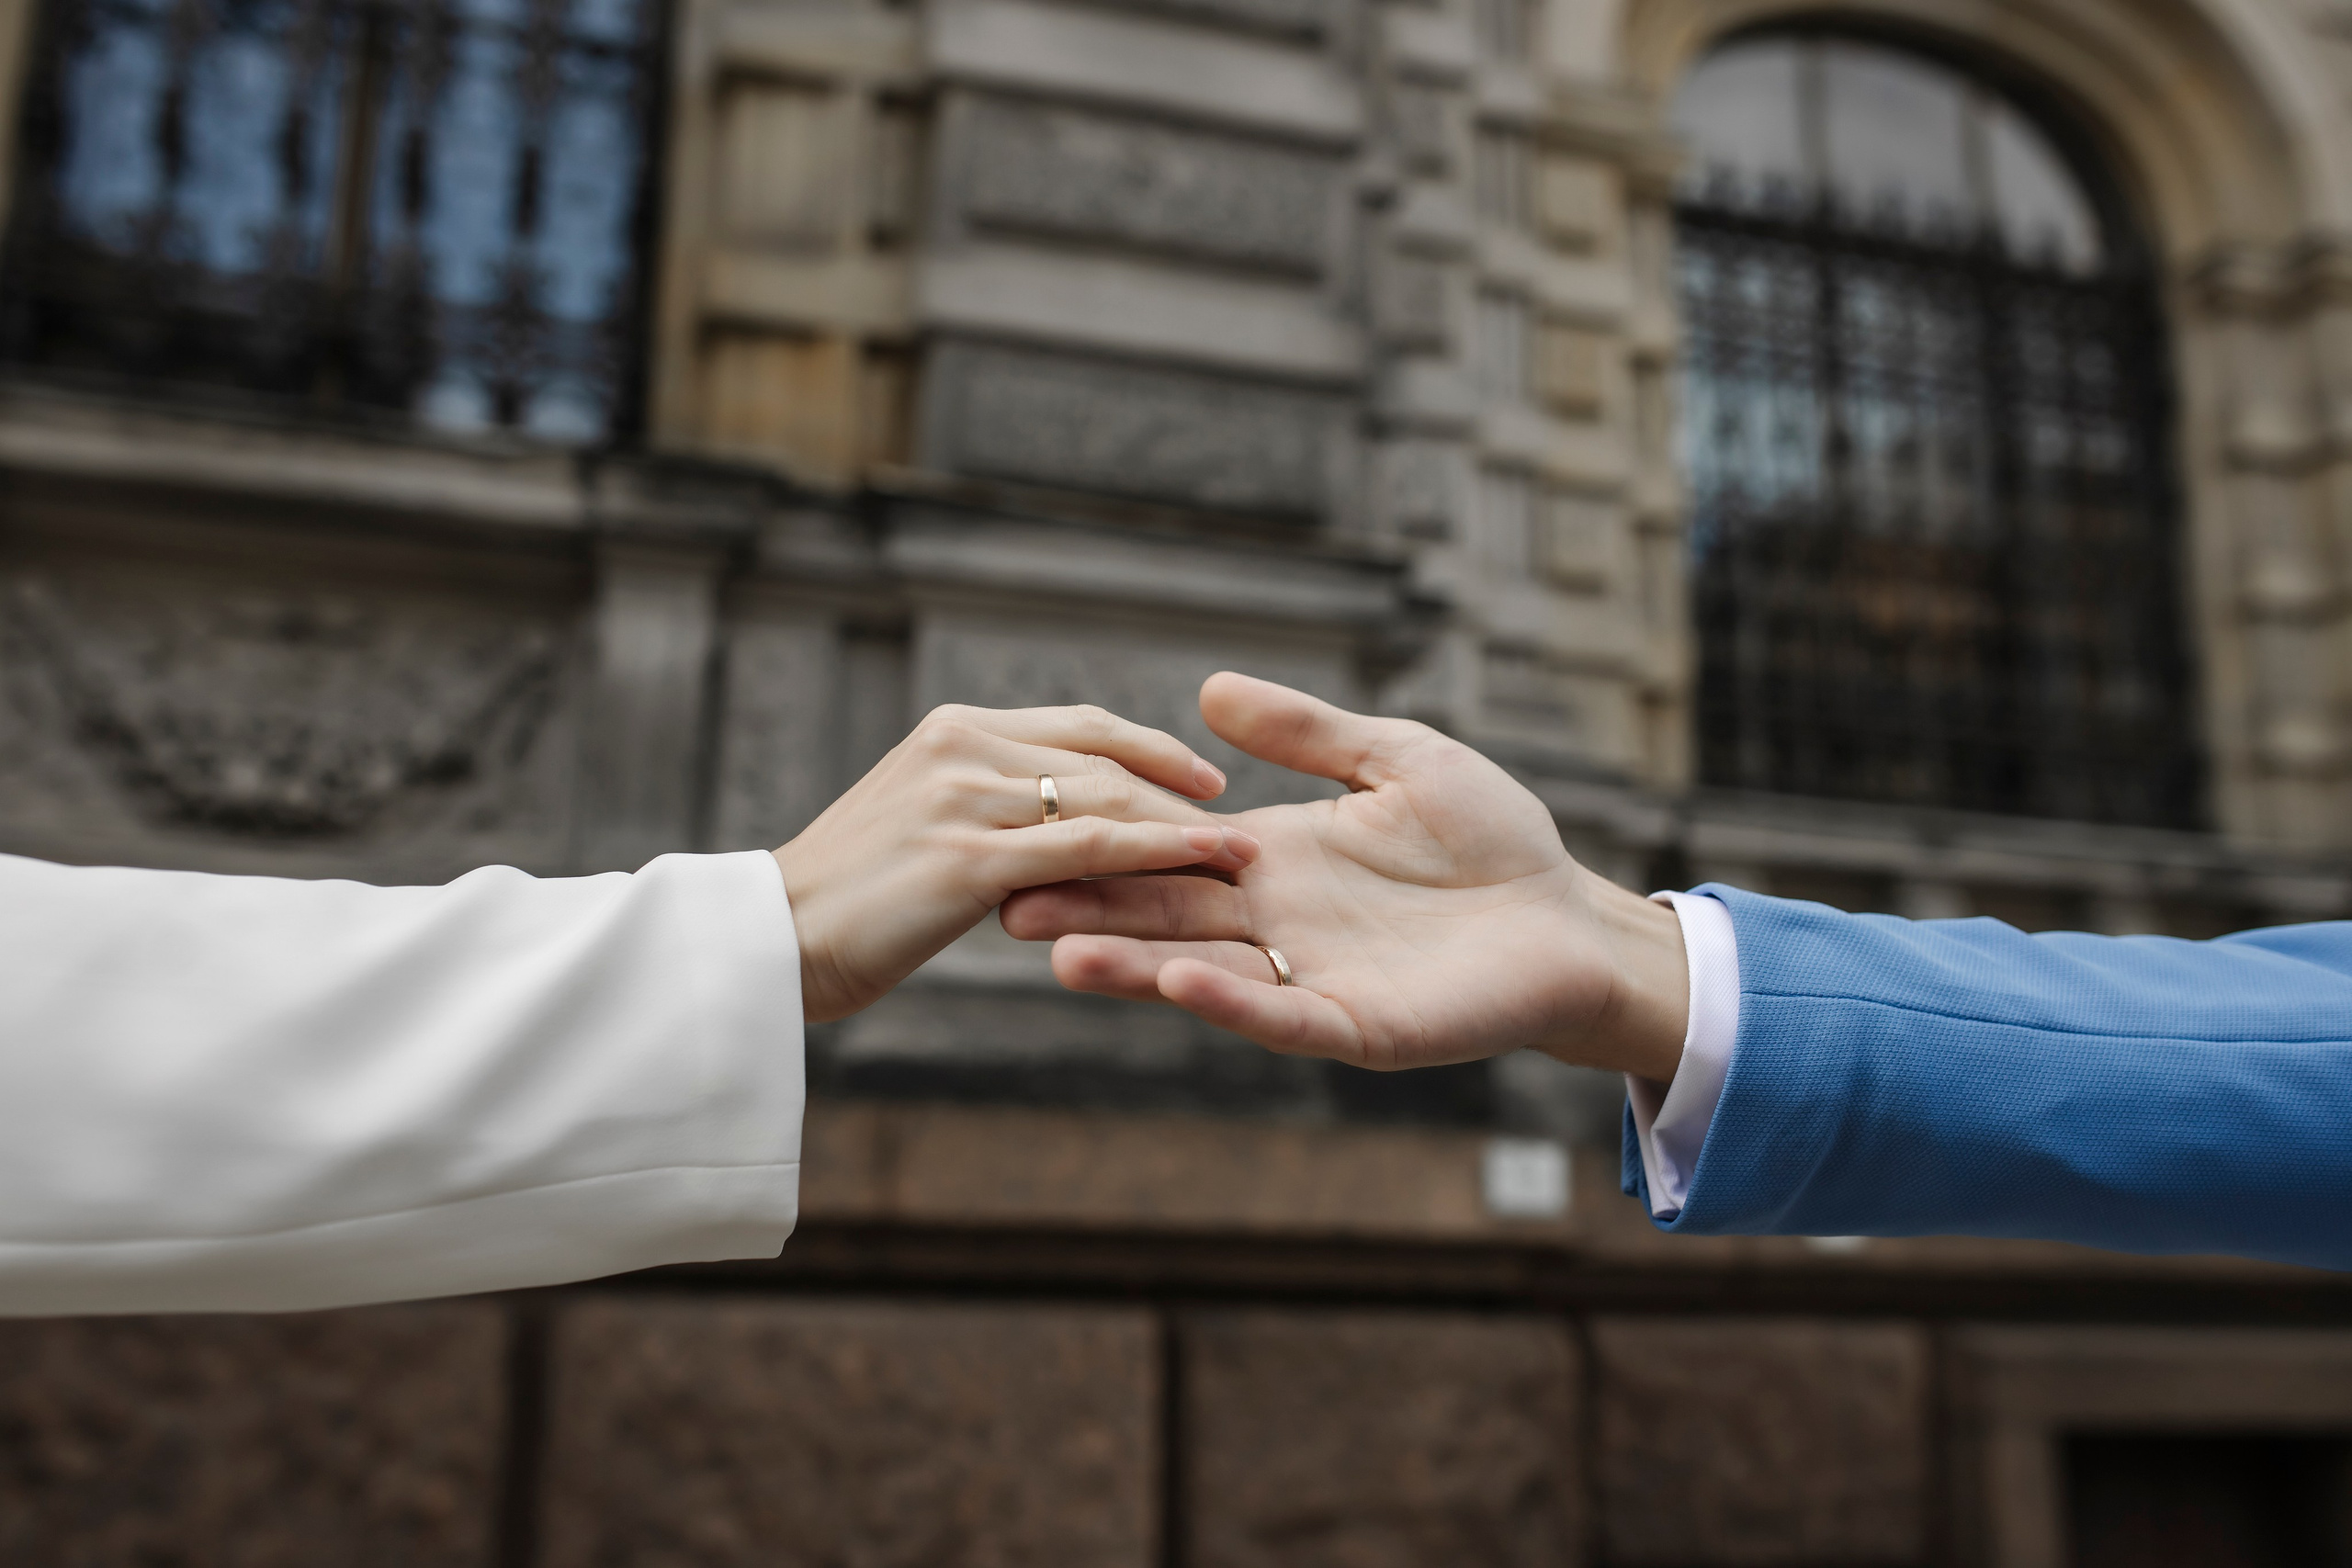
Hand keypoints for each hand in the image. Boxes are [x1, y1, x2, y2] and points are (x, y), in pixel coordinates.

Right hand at [776, 704, 1258, 1021]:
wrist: (769, 939)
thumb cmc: (842, 900)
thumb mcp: (913, 826)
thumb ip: (976, 806)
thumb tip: (1038, 822)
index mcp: (950, 732)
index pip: (1076, 725)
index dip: (1147, 748)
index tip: (1200, 776)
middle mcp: (961, 747)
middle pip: (1101, 758)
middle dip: (1178, 789)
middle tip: (1237, 822)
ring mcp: (965, 799)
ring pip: (1104, 799)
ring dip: (1183, 825)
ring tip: (1242, 852)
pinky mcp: (969, 859)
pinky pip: (1088, 849)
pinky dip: (1159, 852)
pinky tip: (1207, 863)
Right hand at [999, 675, 1687, 1080]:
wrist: (1571, 919)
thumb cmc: (1492, 840)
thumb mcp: (1395, 760)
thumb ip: (1307, 733)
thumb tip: (1209, 692)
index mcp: (1275, 859)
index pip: (1170, 850)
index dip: (1105, 842)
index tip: (1029, 829)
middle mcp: (1277, 923)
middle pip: (1164, 915)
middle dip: (1088, 908)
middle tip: (1003, 900)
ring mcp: (1311, 979)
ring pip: (1203, 973)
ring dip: (1133, 965)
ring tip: (1059, 951)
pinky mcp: (1358, 1026)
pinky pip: (1283, 1015)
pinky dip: (1230, 1002)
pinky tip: (1180, 983)